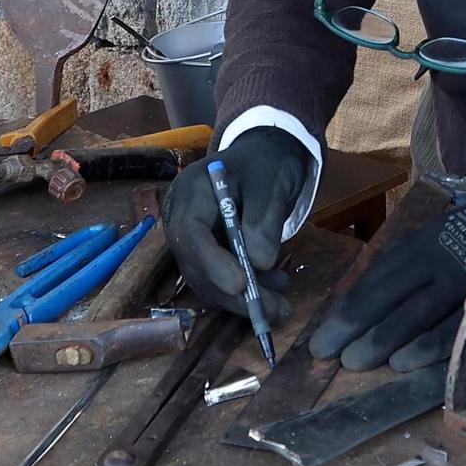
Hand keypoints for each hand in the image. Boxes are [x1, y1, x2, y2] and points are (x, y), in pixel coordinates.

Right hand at [164, 128, 309, 321]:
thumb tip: (261, 262)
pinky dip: (247, 290)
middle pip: (197, 264)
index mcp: (192, 191)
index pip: (191, 232)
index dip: (212, 262)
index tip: (241, 285)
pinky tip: (275, 289)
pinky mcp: (209, 252)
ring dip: (243, 299)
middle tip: (271, 310)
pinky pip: (220, 277)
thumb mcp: (272, 181)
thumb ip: (264, 218)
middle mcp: (185, 218)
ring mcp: (195, 238)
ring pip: (208, 279)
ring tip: (281, 306)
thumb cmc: (266, 162)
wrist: (264, 155)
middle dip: (233, 292)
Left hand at [307, 177, 465, 371]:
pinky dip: (426, 346)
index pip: (375, 279)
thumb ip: (412, 263)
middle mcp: (434, 259)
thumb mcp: (440, 237)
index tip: (323, 333)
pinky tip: (402, 363)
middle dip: (352, 325)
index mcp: (420, 244)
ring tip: (354, 362)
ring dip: (380, 339)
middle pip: (384, 295)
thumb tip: (371, 300)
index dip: (347, 307)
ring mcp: (460, 278)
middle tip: (326, 352)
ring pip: (412, 313)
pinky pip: (452, 326)